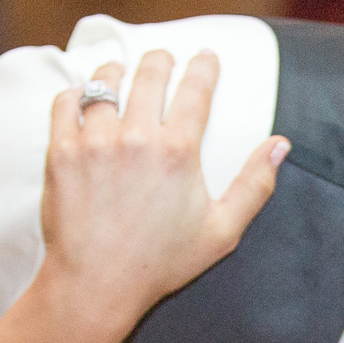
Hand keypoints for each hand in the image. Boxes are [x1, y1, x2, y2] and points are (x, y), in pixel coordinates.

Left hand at [38, 50, 287, 327]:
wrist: (95, 285)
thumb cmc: (159, 264)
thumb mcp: (220, 233)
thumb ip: (254, 186)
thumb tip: (280, 145)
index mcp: (179, 152)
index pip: (196, 89)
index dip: (203, 66)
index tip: (205, 56)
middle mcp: (137, 138)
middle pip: (150, 73)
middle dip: (160, 59)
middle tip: (162, 59)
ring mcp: (96, 142)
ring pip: (105, 82)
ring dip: (116, 71)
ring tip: (120, 72)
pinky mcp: (62, 152)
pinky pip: (66, 103)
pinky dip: (75, 96)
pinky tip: (83, 100)